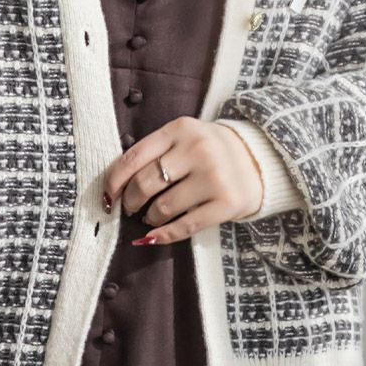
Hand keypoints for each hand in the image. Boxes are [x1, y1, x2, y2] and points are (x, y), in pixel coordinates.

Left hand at [102, 117, 263, 244]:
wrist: (258, 159)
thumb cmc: (209, 151)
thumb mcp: (183, 138)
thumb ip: (153, 153)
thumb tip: (114, 187)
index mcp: (180, 129)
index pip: (134, 157)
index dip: (114, 181)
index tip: (108, 196)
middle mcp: (198, 149)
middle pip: (145, 184)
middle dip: (130, 201)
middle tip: (130, 208)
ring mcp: (214, 177)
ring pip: (163, 207)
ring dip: (149, 217)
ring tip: (150, 216)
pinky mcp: (227, 203)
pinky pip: (185, 226)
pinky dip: (163, 235)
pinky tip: (153, 237)